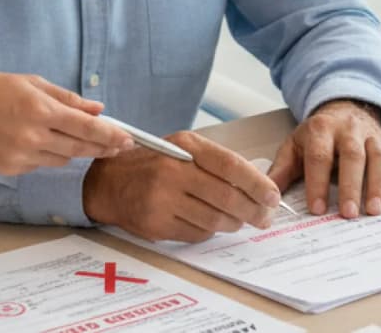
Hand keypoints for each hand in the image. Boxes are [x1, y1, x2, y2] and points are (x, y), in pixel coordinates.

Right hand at [0, 55, 132, 175]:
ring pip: (61, 159)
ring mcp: (20, 156)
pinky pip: (39, 164)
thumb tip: (98, 109)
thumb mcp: (32, 83)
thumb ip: (67, 98)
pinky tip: (37, 141)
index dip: (111, 135)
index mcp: (40, 111)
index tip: (128, 139)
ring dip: (73, 151)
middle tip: (120, 146)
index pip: (87, 128)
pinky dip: (46, 154)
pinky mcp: (8, 169)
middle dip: (103, 148)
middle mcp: (32, 137)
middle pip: (79, 149)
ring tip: (77, 140)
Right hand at [82, 131, 282, 241]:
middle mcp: (172, 171)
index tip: (273, 196)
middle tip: (265, 217)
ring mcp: (162, 200)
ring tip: (241, 220)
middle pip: (226, 197)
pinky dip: (210, 231)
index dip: (257, 184)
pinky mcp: (156, 224)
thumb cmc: (151, 164)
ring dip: (234, 223)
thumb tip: (255, 184)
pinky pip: (196, 233)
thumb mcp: (180, 148)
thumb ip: (214, 161)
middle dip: (253, 210)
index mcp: (184, 146)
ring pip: (214, 219)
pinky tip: (212, 224)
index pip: (230, 166)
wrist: (107, 184)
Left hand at [268, 99, 380, 218]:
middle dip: (351, 186)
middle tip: (349, 213)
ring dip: (377, 185)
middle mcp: (349, 130)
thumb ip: (282, 170)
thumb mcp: (295, 146)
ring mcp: (372, 137)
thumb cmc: (318, 135)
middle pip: (352, 156)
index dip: (318, 182)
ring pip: (378, 158)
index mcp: (321, 129)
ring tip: (374, 210)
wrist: (344, 108)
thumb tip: (267, 196)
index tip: (316, 209)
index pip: (319, 156)